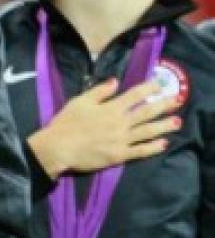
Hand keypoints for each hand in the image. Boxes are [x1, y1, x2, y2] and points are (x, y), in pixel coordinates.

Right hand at [26, 78, 181, 178]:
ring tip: (177, 122)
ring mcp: (122, 140)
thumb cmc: (66, 123)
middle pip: (147, 112)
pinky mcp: (119, 155)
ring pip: (148, 131)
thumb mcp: (79, 102)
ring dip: (164, 126)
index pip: (134, 95)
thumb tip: (115, 81)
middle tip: (178, 101)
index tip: (160, 84)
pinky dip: (153, 147)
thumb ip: (99, 91)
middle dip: (164, 105)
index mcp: (111, 108)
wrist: (58, 148)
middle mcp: (120, 123)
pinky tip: (163, 144)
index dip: (149, 88)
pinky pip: (140, 151)